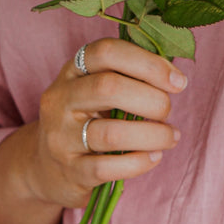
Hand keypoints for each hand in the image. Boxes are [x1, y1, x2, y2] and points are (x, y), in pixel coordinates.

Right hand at [27, 38, 186, 209]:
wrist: (46, 167)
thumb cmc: (87, 121)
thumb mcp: (97, 91)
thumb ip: (129, 77)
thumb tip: (175, 77)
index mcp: (73, 71)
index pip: (107, 52)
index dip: (148, 63)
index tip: (177, 81)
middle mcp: (60, 99)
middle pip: (108, 87)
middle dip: (152, 99)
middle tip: (167, 111)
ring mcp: (61, 137)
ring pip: (112, 133)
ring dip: (152, 135)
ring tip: (171, 136)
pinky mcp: (69, 171)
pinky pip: (107, 167)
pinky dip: (139, 162)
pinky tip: (154, 157)